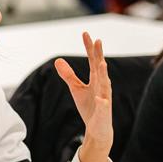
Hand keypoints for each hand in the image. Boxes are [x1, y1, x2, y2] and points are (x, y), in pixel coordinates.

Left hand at [54, 32, 113, 161]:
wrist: (98, 128)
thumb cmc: (89, 107)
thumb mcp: (76, 89)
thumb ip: (69, 75)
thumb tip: (58, 60)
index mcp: (96, 79)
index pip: (93, 60)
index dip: (89, 47)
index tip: (85, 33)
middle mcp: (102, 85)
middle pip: (100, 67)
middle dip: (99, 55)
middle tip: (97, 40)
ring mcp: (104, 98)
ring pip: (105, 84)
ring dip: (104, 74)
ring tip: (102, 63)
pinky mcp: (103, 112)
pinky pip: (103, 106)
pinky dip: (102, 102)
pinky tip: (100, 98)